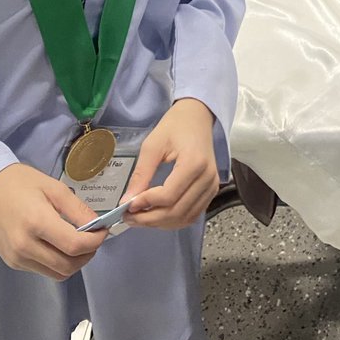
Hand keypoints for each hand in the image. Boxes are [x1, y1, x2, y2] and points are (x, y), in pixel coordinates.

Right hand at [0, 163, 106, 279]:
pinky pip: (43, 271)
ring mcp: (17, 258)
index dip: (95, 242)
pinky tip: (59, 246)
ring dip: (74, 263)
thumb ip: (77, 209)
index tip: (103, 231)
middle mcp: (25, 246)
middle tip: (94, 239)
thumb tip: (97, 226)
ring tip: (79, 243)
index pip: (74, 245)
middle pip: (67, 266)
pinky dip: (57, 263)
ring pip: (56, 273)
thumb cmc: (21, 182)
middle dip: (88, 255)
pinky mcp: (12, 263)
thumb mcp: (54, 187)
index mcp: (37, 223)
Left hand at [120, 99, 218, 229]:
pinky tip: (157, 215)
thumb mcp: (152, 145)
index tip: (127, 205)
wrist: (197, 115)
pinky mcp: (211, 190)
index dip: (146, 204)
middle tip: (129, 217)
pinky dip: (173, 220)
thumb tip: (126, 201)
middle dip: (150, 219)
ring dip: (161, 223)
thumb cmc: (175, 126)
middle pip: (177, 211)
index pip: (168, 196)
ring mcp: (212, 186)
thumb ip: (141, 174)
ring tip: (140, 217)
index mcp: (194, 163)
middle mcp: (207, 178)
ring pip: (185, 217)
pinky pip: (192, 214)